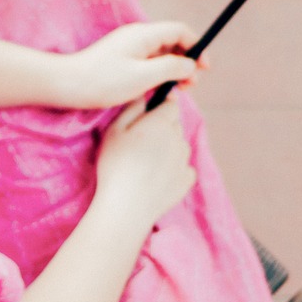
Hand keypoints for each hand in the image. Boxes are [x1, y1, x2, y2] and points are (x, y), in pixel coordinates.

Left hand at [56, 21, 203, 109]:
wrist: (67, 85)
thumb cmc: (104, 81)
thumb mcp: (143, 76)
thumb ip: (171, 68)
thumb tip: (191, 65)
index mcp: (144, 35)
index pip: (180, 31)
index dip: (197, 47)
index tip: (205, 68)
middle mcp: (137, 37)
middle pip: (172, 43)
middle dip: (186, 62)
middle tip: (190, 86)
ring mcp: (128, 48)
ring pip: (160, 55)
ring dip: (173, 70)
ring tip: (177, 90)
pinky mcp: (121, 60)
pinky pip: (148, 63)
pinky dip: (158, 74)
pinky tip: (158, 91)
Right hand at [93, 97, 194, 224]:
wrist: (127, 206)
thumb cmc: (115, 165)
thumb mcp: (114, 131)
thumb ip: (131, 109)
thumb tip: (144, 95)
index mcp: (161, 123)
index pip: (171, 104)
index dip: (161, 106)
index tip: (149, 115)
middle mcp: (178, 139)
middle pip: (175, 125)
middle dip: (163, 128)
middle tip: (141, 142)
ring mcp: (185, 160)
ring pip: (180, 146)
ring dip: (169, 148)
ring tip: (147, 162)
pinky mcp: (187, 180)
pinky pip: (184, 167)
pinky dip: (174, 169)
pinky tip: (157, 177)